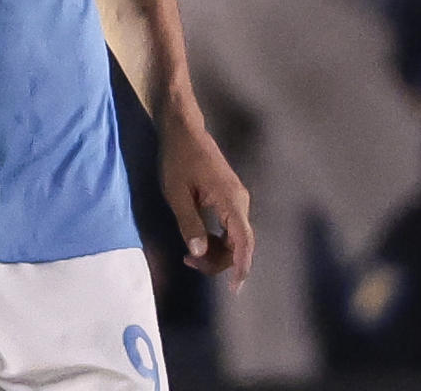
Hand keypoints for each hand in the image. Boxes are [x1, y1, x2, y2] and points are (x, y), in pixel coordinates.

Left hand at [159, 112, 252, 289]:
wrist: (185, 131)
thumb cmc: (178, 160)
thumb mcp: (177, 194)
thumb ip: (189, 224)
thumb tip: (199, 252)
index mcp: (230, 200)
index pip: (243, 240)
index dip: (241, 266)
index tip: (235, 288)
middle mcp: (240, 201)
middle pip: (240, 244)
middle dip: (219, 262)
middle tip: (188, 262)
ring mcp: (237, 199)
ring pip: (235, 238)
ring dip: (217, 252)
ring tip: (189, 255)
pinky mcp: (231, 199)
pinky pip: (230, 229)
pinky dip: (218, 241)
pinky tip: (198, 243)